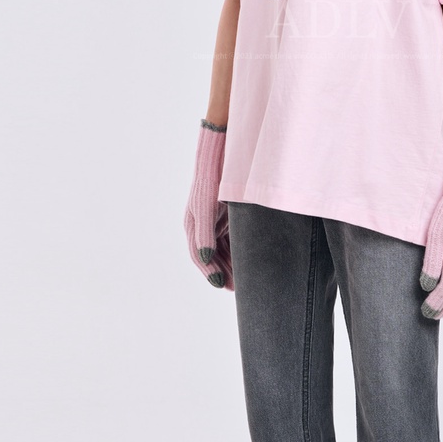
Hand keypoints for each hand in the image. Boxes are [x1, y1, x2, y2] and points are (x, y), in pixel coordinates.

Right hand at [183, 120, 233, 290]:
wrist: (221, 153)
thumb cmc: (210, 179)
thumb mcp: (207, 207)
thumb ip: (205, 234)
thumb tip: (205, 258)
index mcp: (192, 225)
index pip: (200, 256)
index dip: (211, 272)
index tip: (223, 285)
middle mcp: (202, 225)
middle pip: (212, 256)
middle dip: (224, 272)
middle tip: (238, 288)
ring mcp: (215, 219)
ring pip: (222, 249)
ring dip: (231, 263)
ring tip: (245, 279)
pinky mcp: (227, 213)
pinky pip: (231, 238)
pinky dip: (238, 250)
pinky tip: (249, 258)